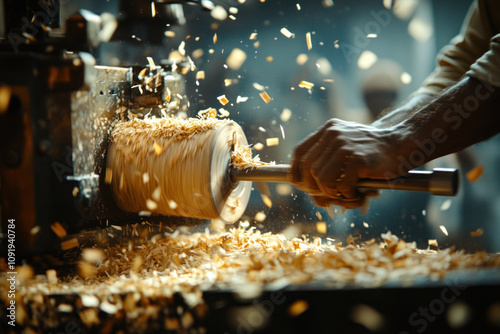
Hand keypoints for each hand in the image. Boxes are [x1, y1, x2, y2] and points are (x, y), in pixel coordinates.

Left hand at [291, 118, 405, 207]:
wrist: (403, 144)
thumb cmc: (373, 154)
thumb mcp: (346, 151)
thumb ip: (327, 165)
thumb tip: (311, 194)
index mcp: (328, 130)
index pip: (300, 152)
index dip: (296, 172)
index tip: (302, 185)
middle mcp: (333, 134)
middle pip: (307, 169)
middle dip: (314, 188)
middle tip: (330, 196)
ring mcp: (345, 145)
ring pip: (321, 179)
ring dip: (333, 193)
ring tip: (348, 194)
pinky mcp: (357, 158)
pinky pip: (340, 186)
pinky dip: (348, 195)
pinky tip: (359, 192)